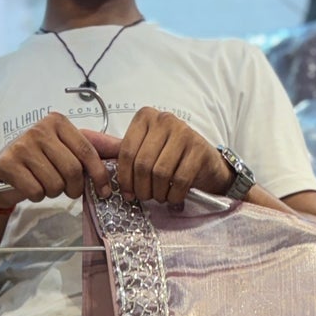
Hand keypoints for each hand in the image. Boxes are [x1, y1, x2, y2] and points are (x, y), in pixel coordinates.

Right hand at [0, 111, 112, 207]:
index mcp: (57, 121)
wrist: (3, 171)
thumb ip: (95, 147)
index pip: (87, 151)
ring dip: (53, 192)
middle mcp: (40, 129)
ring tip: (44, 182)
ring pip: (55, 184)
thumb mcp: (67, 148)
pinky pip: (37, 191)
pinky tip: (30, 186)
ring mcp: (23, 145)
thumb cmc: (40, 160)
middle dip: (73, 187)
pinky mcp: (9, 163)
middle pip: (73, 170)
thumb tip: (124, 148)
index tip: (105, 190)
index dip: (99, 175)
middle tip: (66, 187)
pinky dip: (37, 195)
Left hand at [111, 108, 234, 205]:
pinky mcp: (199, 149)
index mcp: (145, 117)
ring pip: (160, 173)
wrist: (206, 162)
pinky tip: (174, 197)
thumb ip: (127, 156)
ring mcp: (184, 132)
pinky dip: (174, 196)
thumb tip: (110, 173)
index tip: (128, 193)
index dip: (124, 178)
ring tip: (161, 196)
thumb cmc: (172, 158)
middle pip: (143, 164)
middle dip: (142, 188)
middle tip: (146, 197)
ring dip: (158, 193)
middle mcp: (164, 119)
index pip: (126, 151)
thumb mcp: (147, 150)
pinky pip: (180, 181)